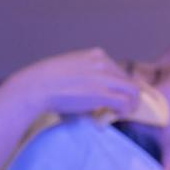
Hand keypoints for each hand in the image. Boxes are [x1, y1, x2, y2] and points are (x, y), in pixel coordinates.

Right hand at [4, 48, 139, 120]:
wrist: (37, 86)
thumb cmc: (48, 79)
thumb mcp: (72, 67)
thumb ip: (87, 73)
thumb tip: (94, 88)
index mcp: (96, 55)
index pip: (118, 70)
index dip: (121, 85)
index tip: (119, 95)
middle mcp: (103, 63)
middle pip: (128, 80)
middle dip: (129, 94)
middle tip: (126, 106)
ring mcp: (103, 78)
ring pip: (132, 90)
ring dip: (132, 103)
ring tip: (126, 112)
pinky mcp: (101, 94)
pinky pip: (125, 101)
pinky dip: (126, 109)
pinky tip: (120, 114)